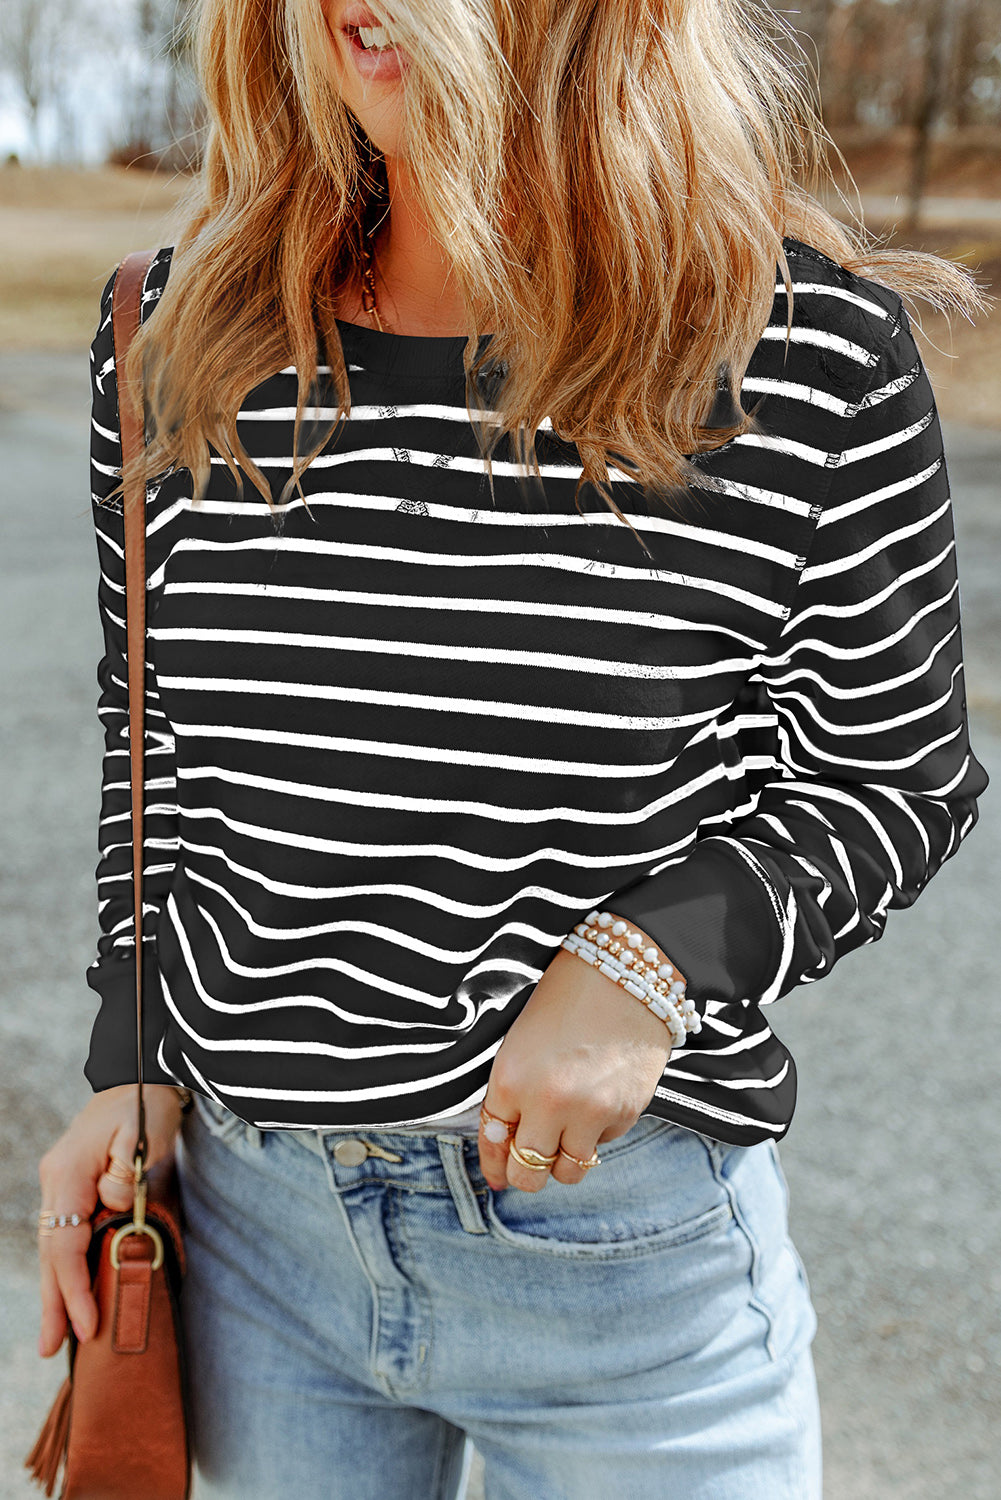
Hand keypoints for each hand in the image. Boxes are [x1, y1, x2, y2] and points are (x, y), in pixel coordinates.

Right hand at [36, 1084, 184, 1356]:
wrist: (139, 1077)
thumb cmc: (144, 1104)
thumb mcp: (140, 1137)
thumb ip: (120, 1178)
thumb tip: (110, 1209)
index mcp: (67, 1174)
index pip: (65, 1245)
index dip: (73, 1289)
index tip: (86, 1326)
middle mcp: (56, 1183)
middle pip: (50, 1254)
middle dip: (53, 1302)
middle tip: (50, 1350)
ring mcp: (60, 1185)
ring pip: (53, 1248)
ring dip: (56, 1290)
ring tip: (55, 1336)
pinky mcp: (72, 1187)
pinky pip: (65, 1236)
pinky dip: (65, 1268)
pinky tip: (70, 1292)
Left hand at [477, 943, 673, 1193]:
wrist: (626, 974)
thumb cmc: (566, 1000)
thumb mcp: (521, 1043)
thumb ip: (509, 1096)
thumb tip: (502, 1149)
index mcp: (511, 1079)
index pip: (493, 1143)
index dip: (493, 1164)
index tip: (497, 1175)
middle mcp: (547, 1103)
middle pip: (527, 1175)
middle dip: (526, 1173)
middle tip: (533, 1158)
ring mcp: (589, 1112)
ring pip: (568, 1173)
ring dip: (564, 1159)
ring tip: (568, 1129)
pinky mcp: (624, 1114)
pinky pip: (602, 1146)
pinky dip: (597, 1133)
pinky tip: (599, 1098)